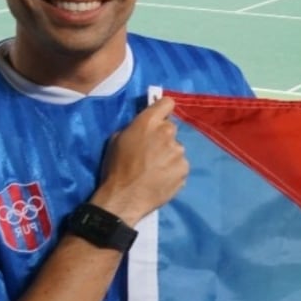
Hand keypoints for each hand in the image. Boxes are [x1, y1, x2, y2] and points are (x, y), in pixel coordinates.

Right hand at [93, 97, 188, 223]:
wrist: (125, 197)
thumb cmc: (116, 168)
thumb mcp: (117, 140)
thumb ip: (136, 128)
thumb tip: (146, 128)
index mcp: (148, 122)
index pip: (167, 103)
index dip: (163, 109)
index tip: (160, 116)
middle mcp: (167, 133)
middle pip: (170, 128)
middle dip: (163, 137)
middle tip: (152, 151)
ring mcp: (178, 151)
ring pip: (176, 148)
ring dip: (169, 155)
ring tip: (156, 169)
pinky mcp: (184, 168)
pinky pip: (180, 165)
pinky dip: (173, 170)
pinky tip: (162, 178)